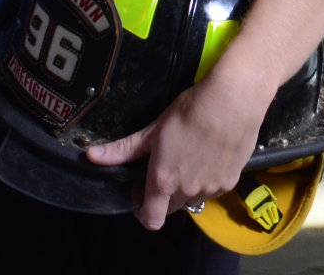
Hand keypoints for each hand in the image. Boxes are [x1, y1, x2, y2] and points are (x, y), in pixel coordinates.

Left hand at [84, 70, 267, 230]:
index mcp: (163, 180)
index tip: (138, 192)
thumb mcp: (153, 130)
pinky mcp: (230, 183)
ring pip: (192, 199)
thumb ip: (124, 150)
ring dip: (184, 187)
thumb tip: (91, 158)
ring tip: (186, 157)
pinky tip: (206, 156)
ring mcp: (210, 189)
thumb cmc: (190, 112)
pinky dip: (205, 180)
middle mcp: (187, 191)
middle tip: (161, 167)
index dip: (141, 210)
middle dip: (161, 195)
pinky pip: (211, 190)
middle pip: (169, 209)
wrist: (232, 102)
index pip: (150, 219)